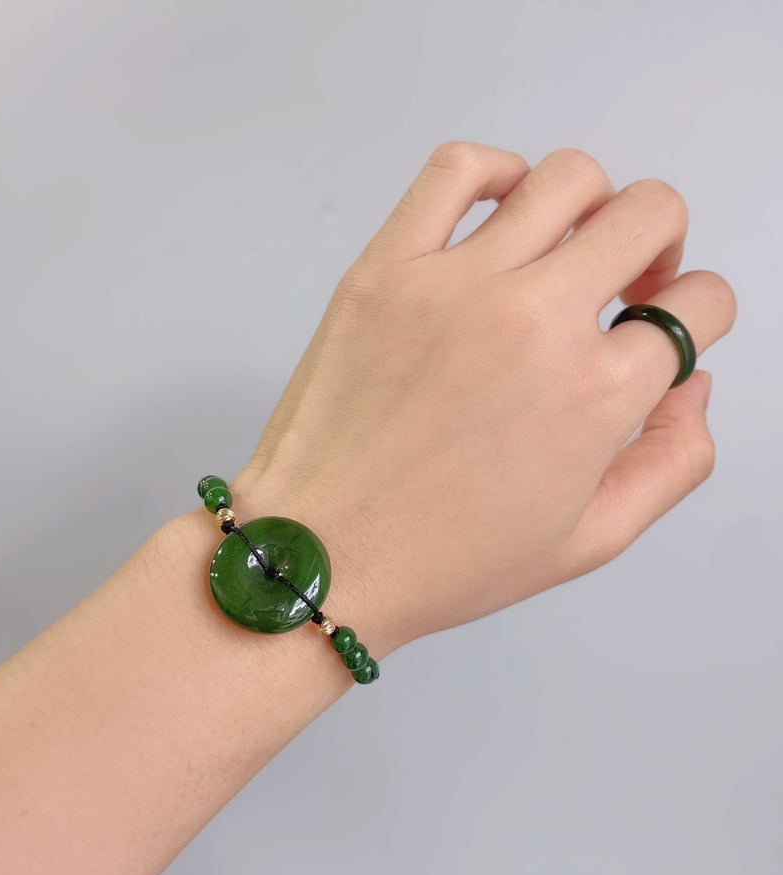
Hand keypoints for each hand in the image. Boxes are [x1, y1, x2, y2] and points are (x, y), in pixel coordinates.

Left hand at [226, 143, 736, 658]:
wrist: (321, 558)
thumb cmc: (442, 561)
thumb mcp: (587, 541)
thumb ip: (671, 461)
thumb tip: (691, 383)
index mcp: (594, 395)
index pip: (697, 308)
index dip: (695, 318)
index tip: (663, 333)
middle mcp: (534, 322)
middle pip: (648, 215)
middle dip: (663, 245)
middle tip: (631, 284)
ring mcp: (454, 285)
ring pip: (566, 179)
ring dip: (594, 206)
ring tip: (567, 252)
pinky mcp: (384, 269)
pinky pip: (456, 169)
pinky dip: (496, 169)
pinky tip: (502, 209)